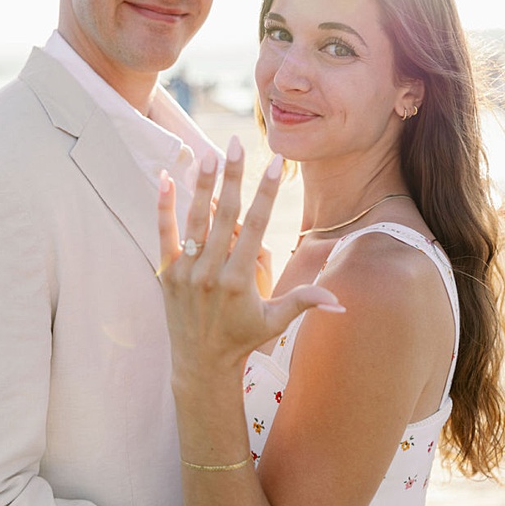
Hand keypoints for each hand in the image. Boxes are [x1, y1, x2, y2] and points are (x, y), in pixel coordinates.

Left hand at [157, 142, 341, 379]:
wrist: (200, 363)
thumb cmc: (243, 339)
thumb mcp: (276, 322)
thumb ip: (305, 302)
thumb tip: (341, 300)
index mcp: (241, 279)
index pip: (257, 225)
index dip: (266, 192)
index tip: (274, 163)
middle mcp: (212, 272)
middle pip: (226, 214)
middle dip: (233, 176)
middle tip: (236, 143)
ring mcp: (186, 271)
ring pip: (195, 220)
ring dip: (201, 185)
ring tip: (207, 153)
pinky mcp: (165, 273)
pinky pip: (163, 234)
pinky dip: (164, 207)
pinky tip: (164, 179)